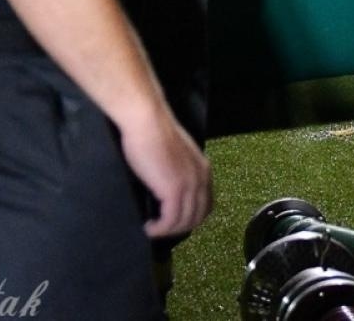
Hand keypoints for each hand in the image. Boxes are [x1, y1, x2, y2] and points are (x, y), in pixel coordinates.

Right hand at [119, 107, 211, 237]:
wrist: (148, 122)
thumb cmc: (154, 133)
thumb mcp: (175, 156)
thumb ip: (178, 171)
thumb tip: (168, 188)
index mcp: (203, 170)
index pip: (205, 204)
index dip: (190, 217)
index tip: (172, 220)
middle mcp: (202, 179)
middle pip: (197, 216)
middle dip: (179, 227)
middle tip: (159, 228)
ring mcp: (190, 185)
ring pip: (184, 222)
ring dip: (167, 230)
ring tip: (151, 228)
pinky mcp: (174, 190)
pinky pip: (170, 221)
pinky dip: (159, 229)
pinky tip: (148, 227)